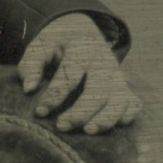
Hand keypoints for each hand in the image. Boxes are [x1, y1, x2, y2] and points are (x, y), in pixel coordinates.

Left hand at [18, 14, 139, 134]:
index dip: (54, 96)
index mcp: (82, 46)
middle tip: (61, 126)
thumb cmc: (56, 43)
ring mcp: (117, 73)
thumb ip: (31, 64)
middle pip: (99, 89)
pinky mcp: (123, 85)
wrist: (81, 30)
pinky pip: (133, 101)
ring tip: (88, 132)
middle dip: (81, 111)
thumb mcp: (40, 45)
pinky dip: (129, 114)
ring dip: (107, 117)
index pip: (70, 74)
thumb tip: (29, 88)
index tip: (40, 112)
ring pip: (119, 98)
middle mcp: (104, 60)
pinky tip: (117, 126)